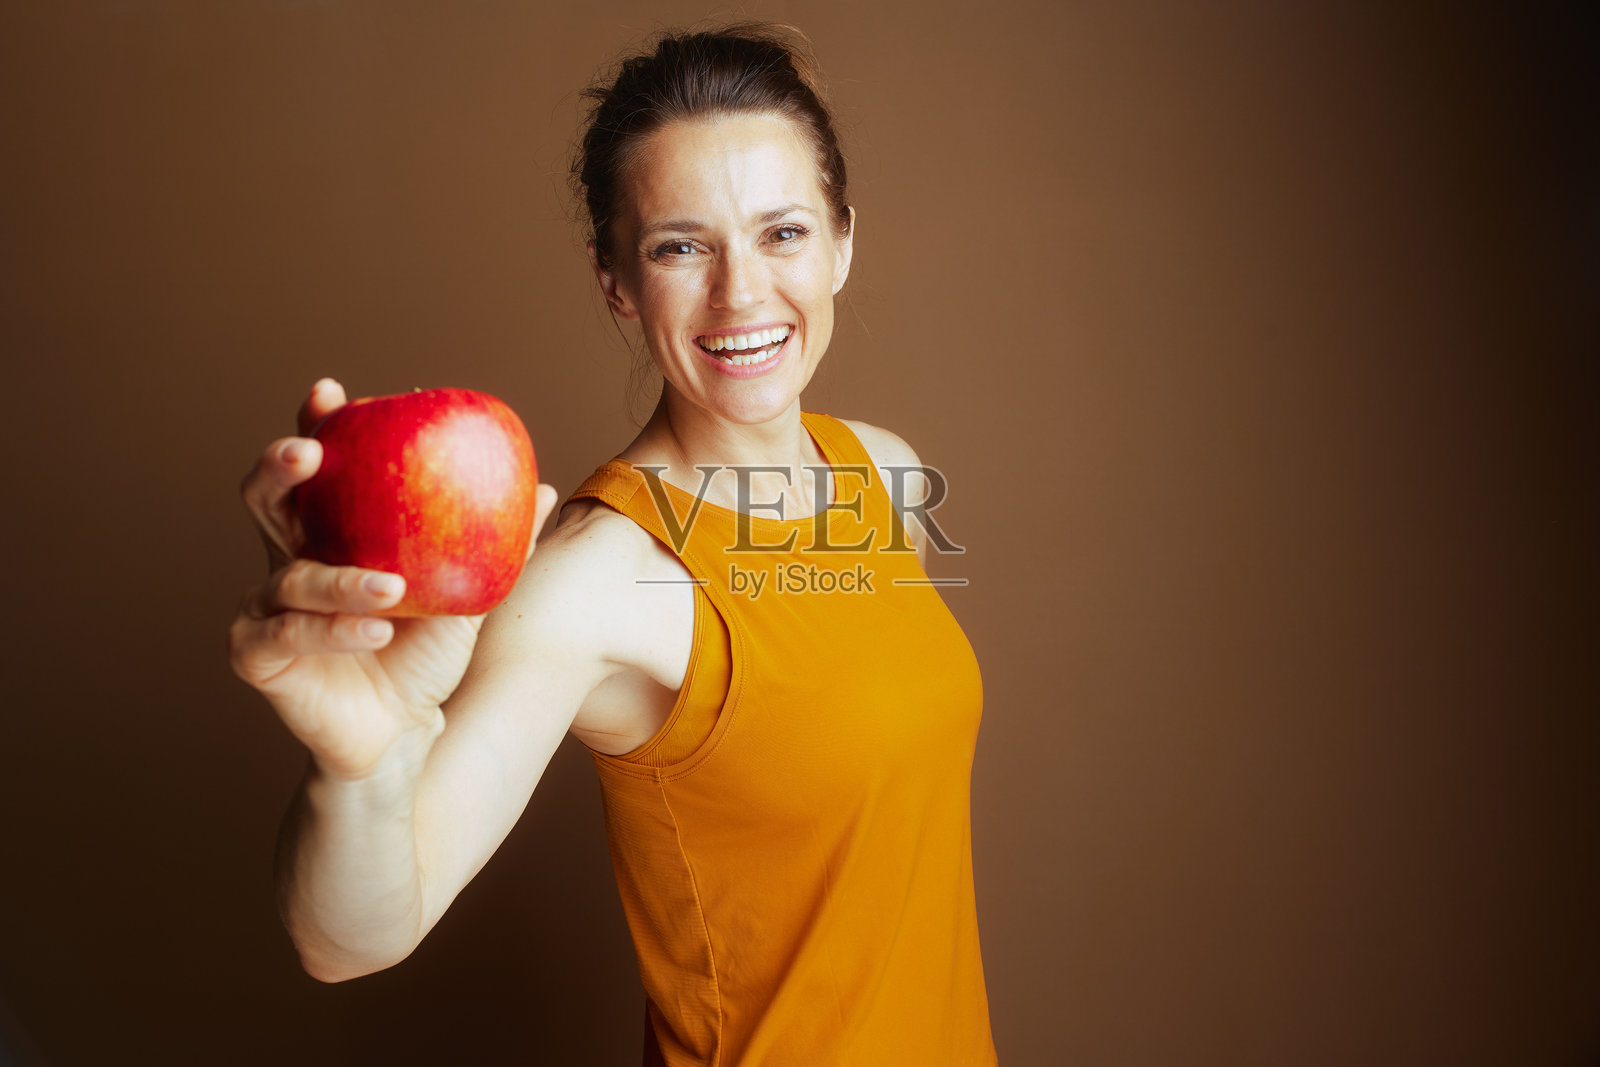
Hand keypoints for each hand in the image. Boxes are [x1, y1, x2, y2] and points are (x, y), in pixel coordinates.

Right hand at [228, 378, 558, 779]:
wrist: (404, 733)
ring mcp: (266, 607)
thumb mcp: (467, 596)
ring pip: (290, 576)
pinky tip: (376, 631)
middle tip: (311, 453)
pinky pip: (292, 634)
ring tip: (390, 590)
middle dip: (280, 468)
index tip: (333, 394)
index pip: (315, 470)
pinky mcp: (258, 655)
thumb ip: (496, 544)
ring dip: (341, 580)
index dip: (316, 426)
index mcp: (331, 535)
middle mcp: (289, 560)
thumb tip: (540, 486)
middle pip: (264, 498)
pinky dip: (336, 630)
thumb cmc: (426, 657)